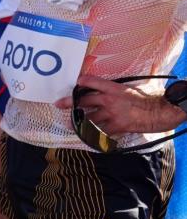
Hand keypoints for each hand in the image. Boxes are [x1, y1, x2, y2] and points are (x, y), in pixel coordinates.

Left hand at [53, 75, 184, 134]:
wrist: (160, 112)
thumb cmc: (148, 99)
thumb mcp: (132, 88)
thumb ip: (117, 89)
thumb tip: (107, 89)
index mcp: (113, 88)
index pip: (92, 82)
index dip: (82, 82)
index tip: (76, 83)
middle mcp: (109, 100)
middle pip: (84, 100)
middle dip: (70, 102)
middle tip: (59, 104)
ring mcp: (111, 114)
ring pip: (89, 117)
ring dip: (79, 121)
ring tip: (71, 124)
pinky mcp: (116, 126)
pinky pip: (101, 131)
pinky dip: (94, 133)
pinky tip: (88, 136)